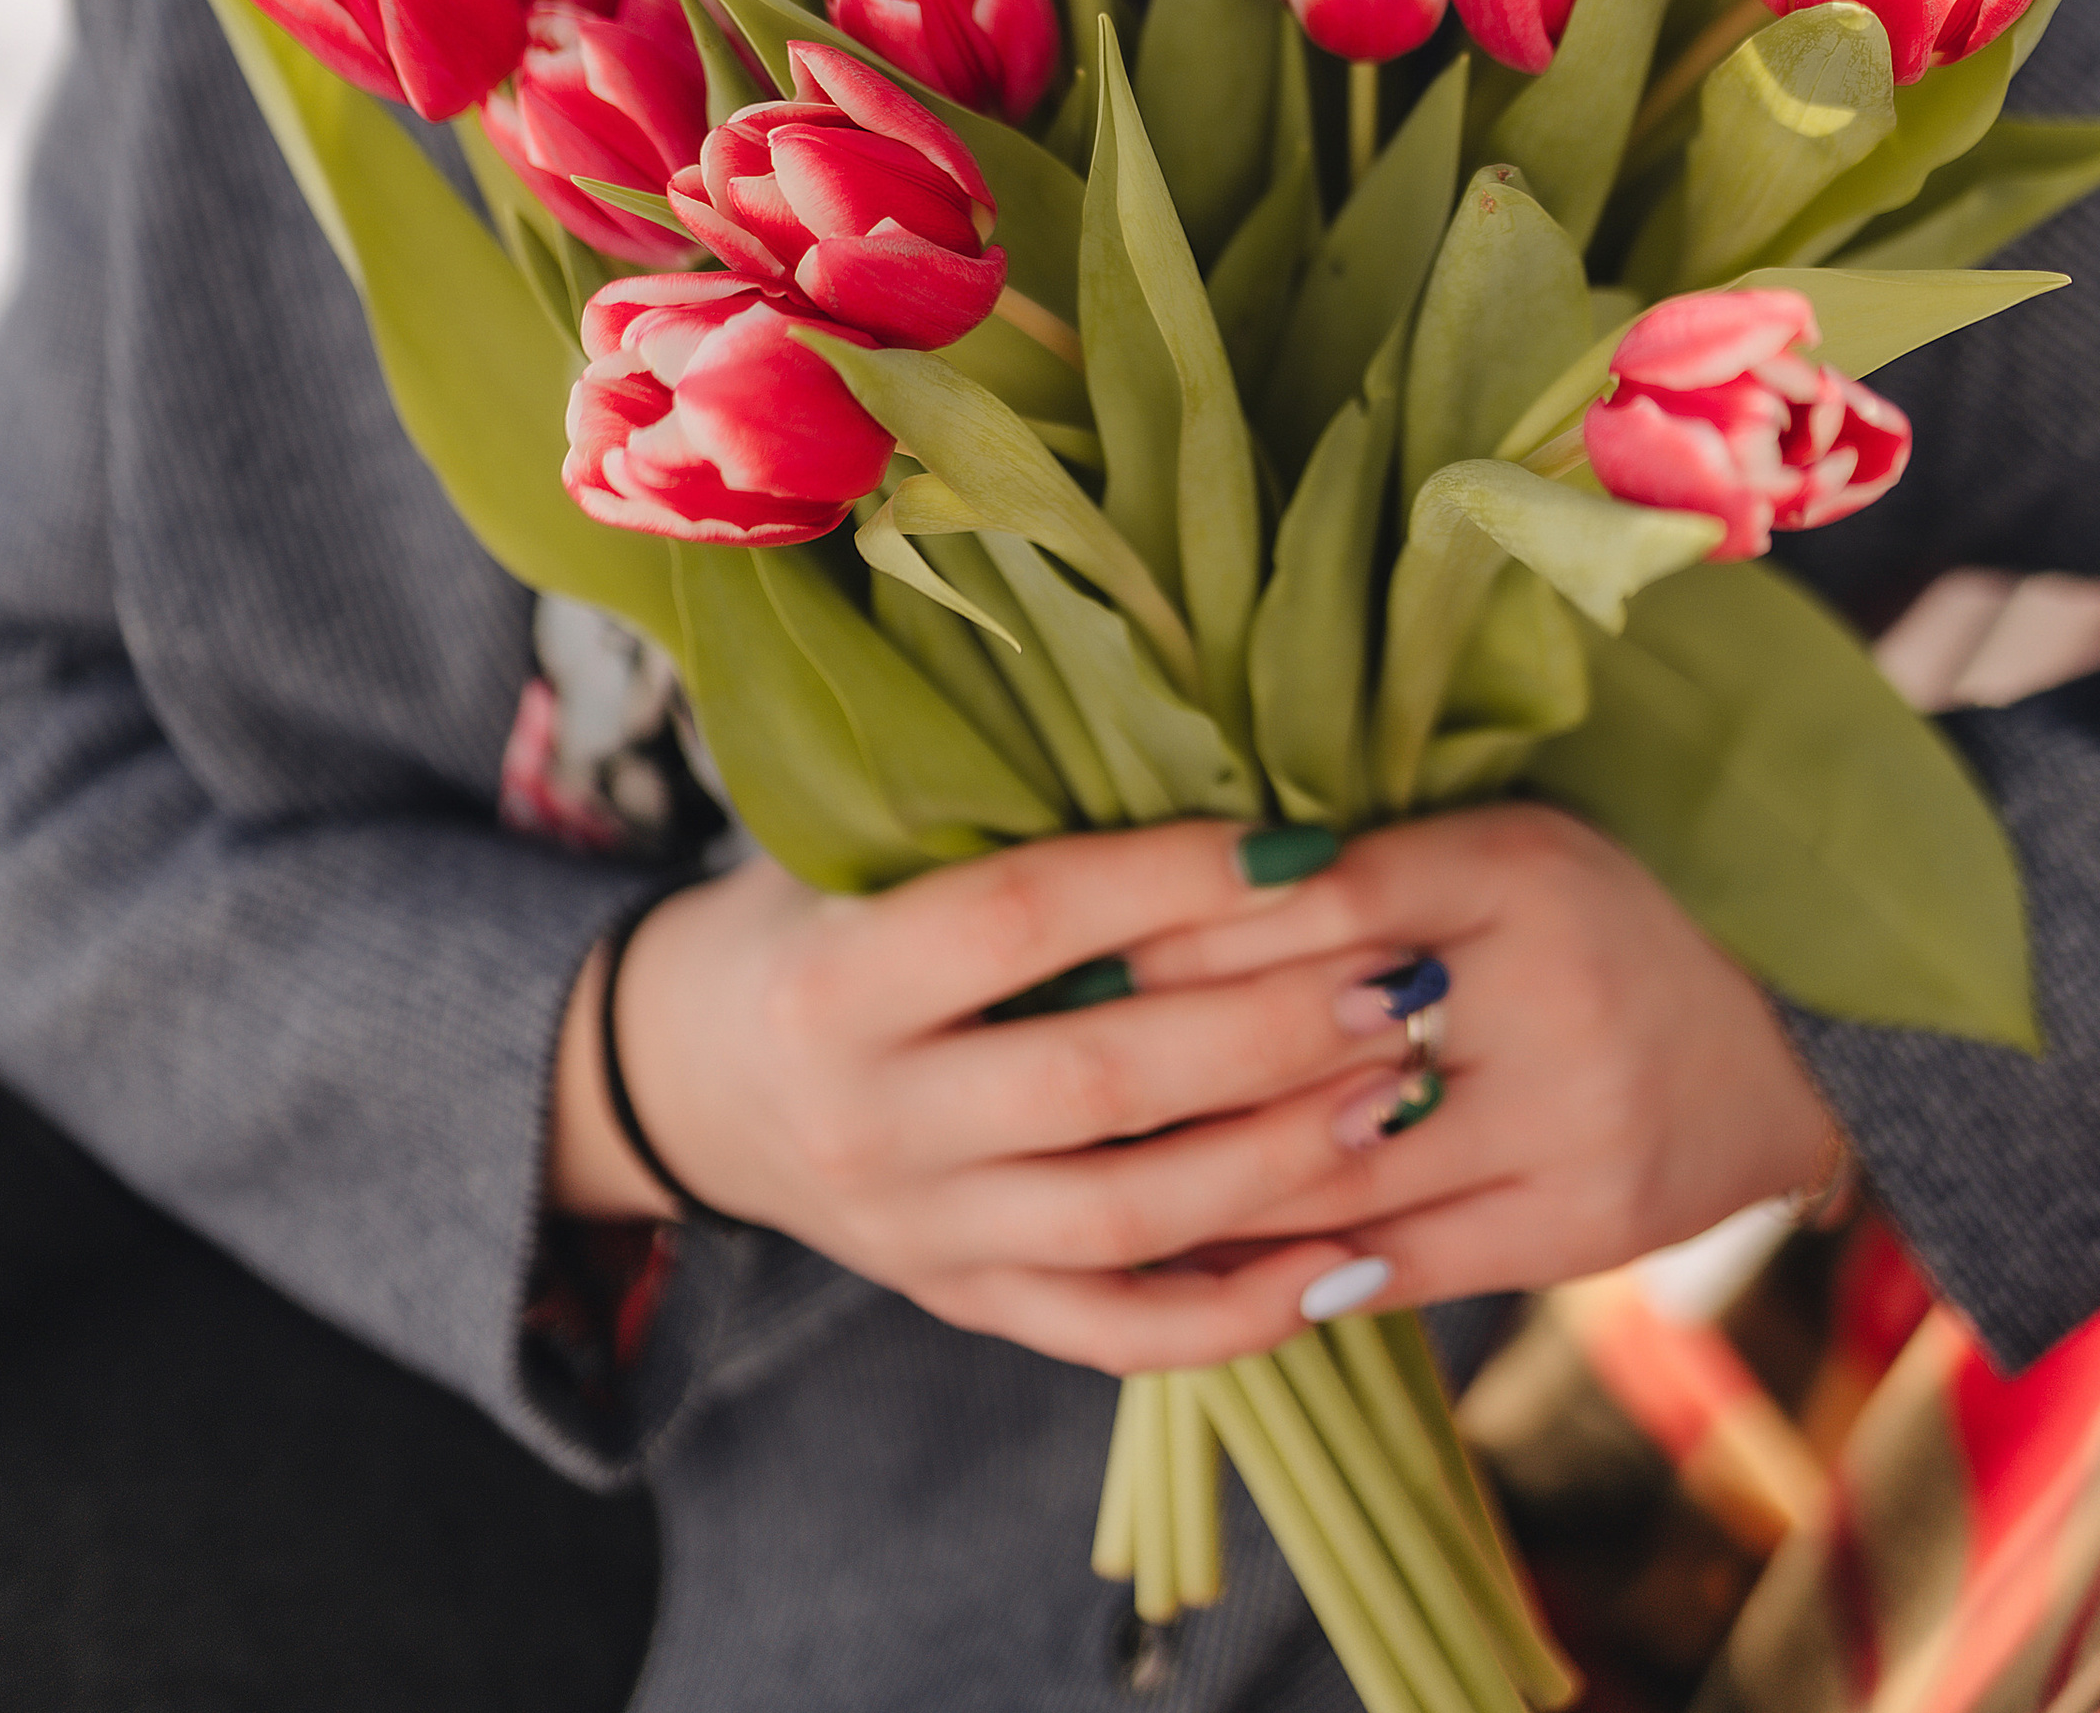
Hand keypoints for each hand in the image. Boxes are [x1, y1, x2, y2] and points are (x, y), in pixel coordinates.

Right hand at [546, 823, 1452, 1370]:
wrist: (695, 1076)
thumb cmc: (817, 917)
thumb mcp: (863, 849)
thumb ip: (1007, 827)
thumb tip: (1223, 769)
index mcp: (836, 979)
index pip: (1025, 920)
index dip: (1171, 880)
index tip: (1308, 847)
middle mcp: (871, 1119)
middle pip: (1096, 1078)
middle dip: (1268, 1028)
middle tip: (1401, 978)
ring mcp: (918, 1233)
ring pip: (1123, 1217)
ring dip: (1282, 1161)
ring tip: (1404, 1094)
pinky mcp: (963, 1305)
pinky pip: (1114, 1331)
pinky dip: (1237, 1312)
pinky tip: (1350, 1263)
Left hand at [1127, 805, 1838, 1306]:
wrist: (1791, 1044)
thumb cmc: (1604, 923)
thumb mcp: (1508, 852)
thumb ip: (1371, 874)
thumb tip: (1176, 898)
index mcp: (1520, 865)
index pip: (1325, 894)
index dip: (1195, 928)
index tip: (1086, 951)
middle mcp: (1551, 984)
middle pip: (1318, 1035)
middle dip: (1175, 1064)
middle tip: (1054, 1078)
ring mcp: (1574, 1115)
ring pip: (1344, 1161)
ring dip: (1208, 1178)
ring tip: (1093, 1177)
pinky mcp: (1583, 1224)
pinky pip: (1404, 1257)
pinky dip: (1292, 1262)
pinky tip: (1206, 1261)